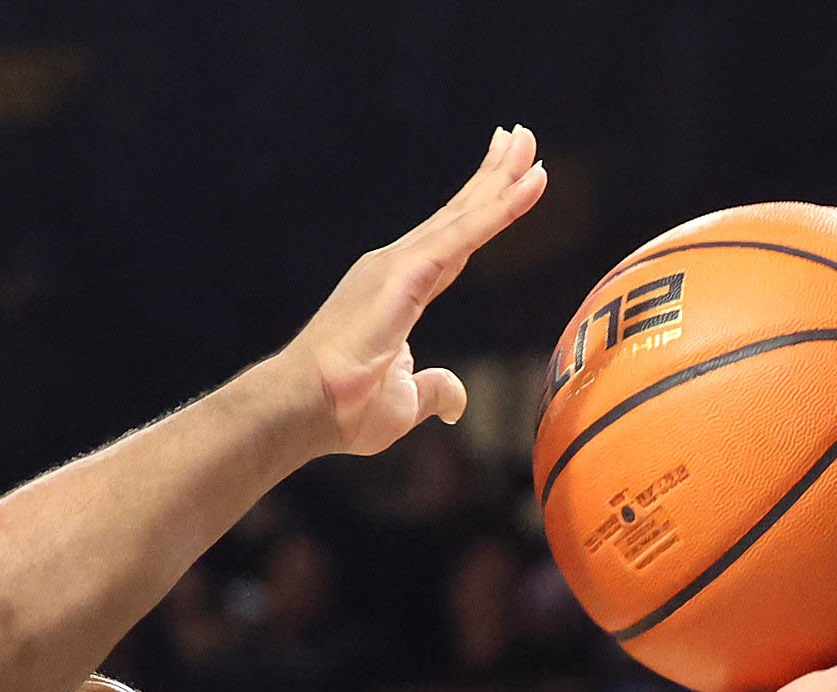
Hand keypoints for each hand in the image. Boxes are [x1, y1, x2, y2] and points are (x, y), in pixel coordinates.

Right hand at [281, 125, 547, 458]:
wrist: (304, 407)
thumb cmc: (341, 409)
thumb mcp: (404, 401)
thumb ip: (434, 391)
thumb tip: (455, 402)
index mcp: (398, 294)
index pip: (452, 245)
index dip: (480, 214)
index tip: (504, 181)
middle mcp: (396, 268)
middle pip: (458, 216)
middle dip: (492, 175)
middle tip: (521, 137)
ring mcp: (399, 264)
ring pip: (464, 214)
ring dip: (501, 176)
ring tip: (528, 142)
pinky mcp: (408, 271)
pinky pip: (467, 233)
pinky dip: (502, 206)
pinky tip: (532, 183)